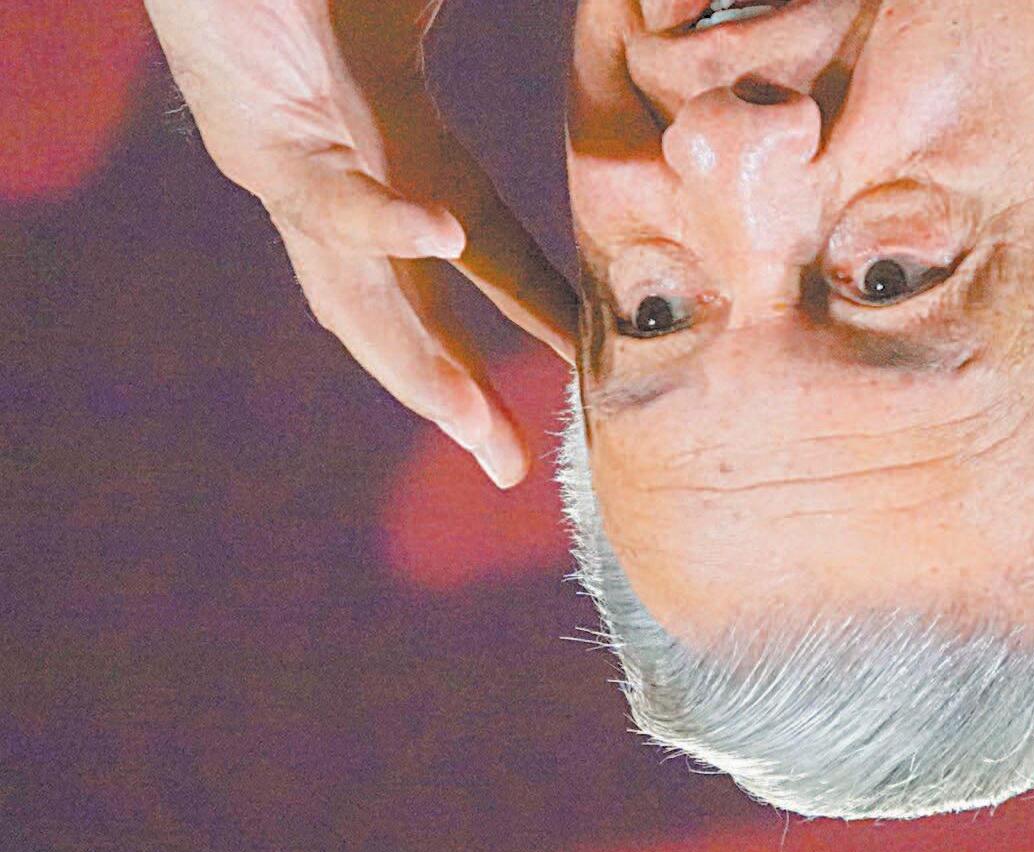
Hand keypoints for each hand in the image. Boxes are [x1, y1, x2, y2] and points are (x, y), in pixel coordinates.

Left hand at [143, 0, 577, 487]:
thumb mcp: (422, 16)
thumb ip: (488, 41)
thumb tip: (613, 18)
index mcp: (402, 163)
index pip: (490, 259)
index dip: (538, 314)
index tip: (588, 367)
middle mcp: (354, 190)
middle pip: (411, 320)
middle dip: (458, 398)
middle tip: (508, 467)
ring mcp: (305, 176)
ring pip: (361, 298)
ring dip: (414, 366)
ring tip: (468, 419)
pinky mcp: (262, 142)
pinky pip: (329, 198)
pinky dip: (383, 226)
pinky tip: (439, 240)